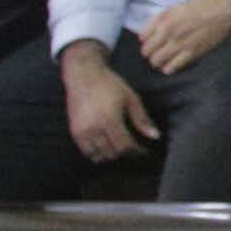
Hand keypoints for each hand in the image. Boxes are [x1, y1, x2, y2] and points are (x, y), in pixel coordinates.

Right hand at [60, 43, 158, 162]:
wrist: (83, 74)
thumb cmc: (110, 84)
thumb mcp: (131, 98)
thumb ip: (142, 119)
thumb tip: (156, 137)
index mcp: (110, 119)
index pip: (125, 146)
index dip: (137, 151)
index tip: (144, 151)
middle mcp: (94, 128)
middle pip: (113, 153)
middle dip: (126, 153)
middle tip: (134, 148)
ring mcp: (82, 131)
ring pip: (99, 156)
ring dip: (112, 155)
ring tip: (120, 148)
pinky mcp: (74, 132)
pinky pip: (87, 152)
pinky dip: (98, 153)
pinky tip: (106, 146)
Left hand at [134, 0, 230, 72]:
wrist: (227, 9)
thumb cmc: (204, 5)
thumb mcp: (177, 7)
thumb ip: (161, 20)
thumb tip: (147, 34)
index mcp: (164, 19)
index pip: (143, 38)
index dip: (146, 41)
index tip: (152, 43)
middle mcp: (169, 32)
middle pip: (147, 52)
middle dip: (151, 53)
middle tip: (159, 52)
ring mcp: (180, 44)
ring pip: (157, 61)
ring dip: (160, 62)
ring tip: (166, 59)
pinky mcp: (192, 53)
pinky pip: (172, 67)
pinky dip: (170, 68)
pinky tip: (175, 64)